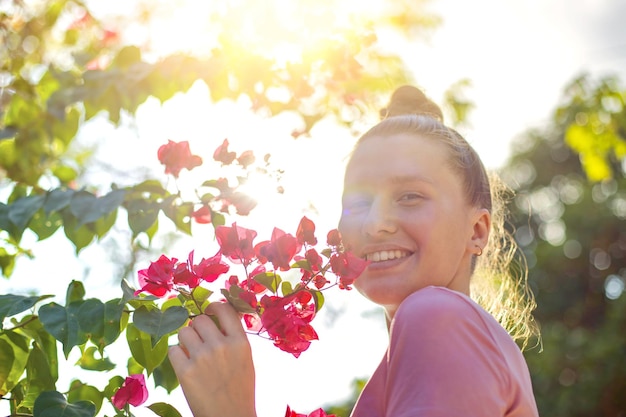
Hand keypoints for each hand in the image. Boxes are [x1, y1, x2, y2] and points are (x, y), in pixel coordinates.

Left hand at [168, 302, 256, 416]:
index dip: (214, 306)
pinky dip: (176, 356)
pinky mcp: (185, 371)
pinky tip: (184, 365)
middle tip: (198, 339)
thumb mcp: (245, 359)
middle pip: (200, 320)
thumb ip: (232, 338)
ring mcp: (202, 358)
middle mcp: (221, 346)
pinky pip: (173, 350)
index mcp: (240, 342)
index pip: (225, 309)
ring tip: (191, 353)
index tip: (209, 310)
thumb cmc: (239, 389)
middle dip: (197, 327)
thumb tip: (213, 317)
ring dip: (185, 340)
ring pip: (184, 332)